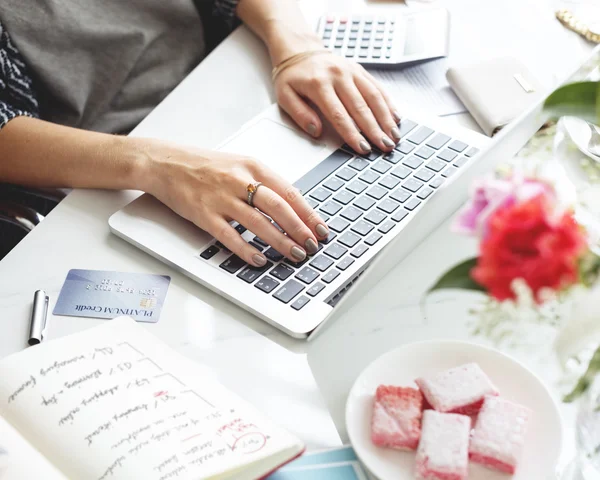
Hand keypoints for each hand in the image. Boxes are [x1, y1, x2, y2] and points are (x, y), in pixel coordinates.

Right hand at [139, 141, 328, 266]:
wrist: (165, 163)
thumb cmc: (205, 166)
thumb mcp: (240, 165)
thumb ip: (265, 183)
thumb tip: (293, 208)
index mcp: (252, 166)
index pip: (289, 191)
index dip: (308, 213)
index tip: (321, 229)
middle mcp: (239, 180)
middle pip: (278, 207)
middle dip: (299, 229)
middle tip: (312, 246)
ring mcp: (221, 198)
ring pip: (258, 223)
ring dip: (280, 242)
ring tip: (294, 255)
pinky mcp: (204, 214)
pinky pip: (230, 236)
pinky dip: (247, 250)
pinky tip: (260, 260)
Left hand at [274, 52, 401, 153]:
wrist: (300, 50)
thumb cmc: (292, 77)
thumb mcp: (285, 96)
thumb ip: (300, 114)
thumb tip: (316, 131)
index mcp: (319, 84)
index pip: (339, 114)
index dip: (352, 134)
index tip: (362, 148)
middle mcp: (338, 76)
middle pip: (360, 107)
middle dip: (375, 130)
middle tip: (385, 146)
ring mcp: (352, 71)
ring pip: (373, 97)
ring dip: (386, 118)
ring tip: (394, 136)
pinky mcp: (360, 70)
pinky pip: (377, 87)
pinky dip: (388, 103)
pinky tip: (396, 118)